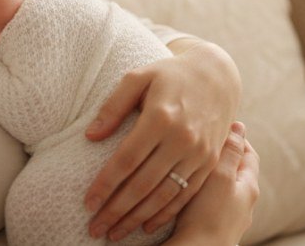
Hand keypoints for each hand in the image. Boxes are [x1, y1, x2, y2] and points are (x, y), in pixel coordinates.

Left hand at [83, 40, 240, 240]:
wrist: (217, 75)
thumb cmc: (169, 74)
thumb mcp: (138, 77)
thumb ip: (113, 106)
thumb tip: (90, 136)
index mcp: (160, 117)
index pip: (126, 159)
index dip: (105, 184)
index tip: (88, 203)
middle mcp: (182, 138)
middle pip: (143, 184)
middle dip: (116, 210)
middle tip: (95, 228)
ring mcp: (199, 152)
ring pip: (164, 195)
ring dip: (138, 218)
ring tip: (115, 233)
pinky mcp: (210, 161)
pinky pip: (186, 194)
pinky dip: (166, 214)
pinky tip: (147, 226)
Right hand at [168, 122, 259, 244]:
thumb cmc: (208, 216)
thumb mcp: (221, 176)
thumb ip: (230, 151)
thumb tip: (238, 127)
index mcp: (249, 186)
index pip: (249, 153)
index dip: (235, 137)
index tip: (217, 126)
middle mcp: (243, 202)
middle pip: (235, 170)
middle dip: (220, 155)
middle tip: (200, 142)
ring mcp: (229, 216)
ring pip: (221, 188)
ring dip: (208, 175)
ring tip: (189, 165)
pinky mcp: (213, 227)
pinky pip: (210, 203)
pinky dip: (200, 193)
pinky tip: (186, 192)